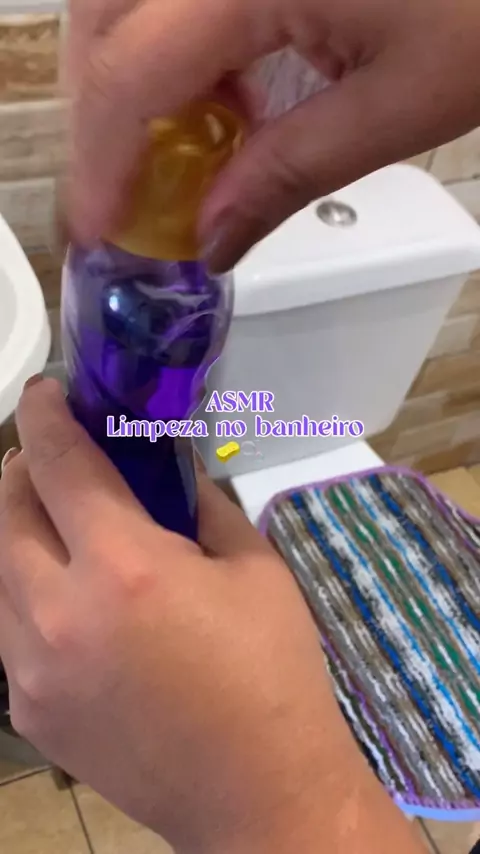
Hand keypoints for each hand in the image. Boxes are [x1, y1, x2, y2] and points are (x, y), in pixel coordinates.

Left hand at [0, 377, 427, 853]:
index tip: (44, 394)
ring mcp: (30, 670)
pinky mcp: (28, 712)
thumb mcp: (253, 567)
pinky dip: (30, 595)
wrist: (258, 792)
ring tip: (62, 529)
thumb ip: (199, 507)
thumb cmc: (272, 670)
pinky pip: (9, 631)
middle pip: (4, 513)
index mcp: (125, 568)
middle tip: (54, 461)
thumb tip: (166, 474)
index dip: (45, 417)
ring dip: (20, 534)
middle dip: (21, 471)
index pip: (58, 467)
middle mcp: (57, 614)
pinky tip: (75, 604)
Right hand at [66, 0, 479, 270]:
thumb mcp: (397, 106)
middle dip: (101, 114)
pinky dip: (177, 44)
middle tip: (126, 188)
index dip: (100, 164)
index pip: (131, 77)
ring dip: (130, 74)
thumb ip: (290, 172)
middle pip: (104, 18)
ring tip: (172, 146)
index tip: (98, 231)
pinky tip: (219, 91)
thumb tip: (212, 240)